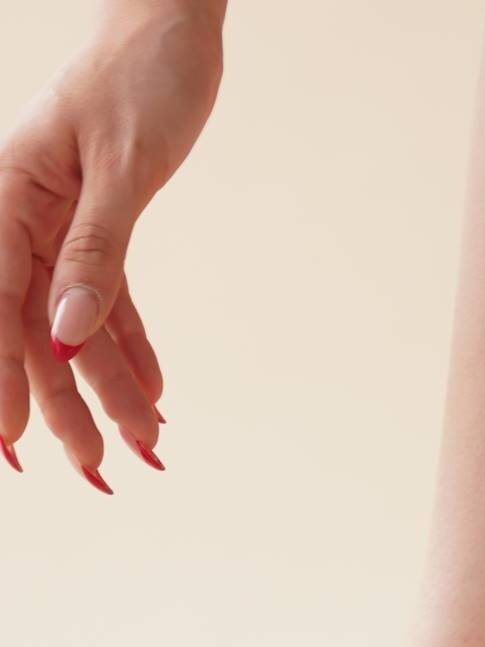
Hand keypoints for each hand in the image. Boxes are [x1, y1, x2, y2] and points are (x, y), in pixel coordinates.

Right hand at [0, 1, 225, 488]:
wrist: (173, 26)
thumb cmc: (142, 77)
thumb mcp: (122, 167)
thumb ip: (96, 251)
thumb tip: (63, 333)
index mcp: (12, 194)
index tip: (11, 439)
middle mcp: (28, 217)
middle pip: (37, 329)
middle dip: (66, 405)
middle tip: (96, 470)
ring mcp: (62, 226)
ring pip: (79, 326)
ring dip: (111, 390)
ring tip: (146, 448)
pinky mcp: (102, 230)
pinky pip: (112, 304)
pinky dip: (133, 350)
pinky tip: (154, 397)